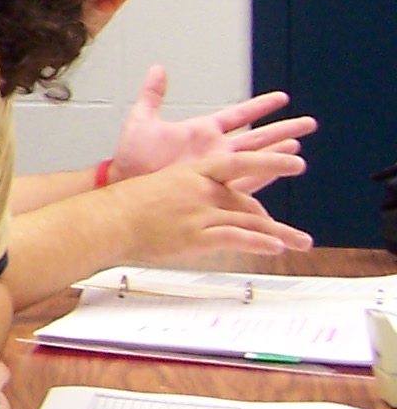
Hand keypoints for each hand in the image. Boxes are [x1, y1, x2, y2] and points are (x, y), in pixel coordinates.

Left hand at [109, 65, 316, 185]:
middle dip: (284, 129)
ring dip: (278, 153)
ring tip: (300, 147)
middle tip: (309, 123)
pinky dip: (262, 178)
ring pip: (257, 159)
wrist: (124, 183)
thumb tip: (158, 67)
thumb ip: (152, 94)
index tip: (282, 97)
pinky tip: (279, 174)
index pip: (238, 115)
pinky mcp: (215, 189)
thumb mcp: (142, 120)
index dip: (259, 106)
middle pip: (257, 136)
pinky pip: (244, 183)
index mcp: (202, 131)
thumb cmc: (131, 157)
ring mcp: (217, 169)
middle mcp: (216, 150)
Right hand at [109, 156, 314, 263]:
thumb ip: (185, 185)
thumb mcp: (160, 180)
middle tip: (297, 216)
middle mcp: (202, 190)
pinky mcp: (198, 236)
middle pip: (249, 198)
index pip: (241, 163)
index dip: (270, 160)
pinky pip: (237, 238)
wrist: (108, 220)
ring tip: (301, 242)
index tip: (295, 161)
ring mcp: (201, 213)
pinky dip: (259, 243)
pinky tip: (275, 248)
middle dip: (276, 208)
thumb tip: (197, 195)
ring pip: (250, 220)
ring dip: (281, 233)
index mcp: (193, 172)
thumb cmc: (127, 202)